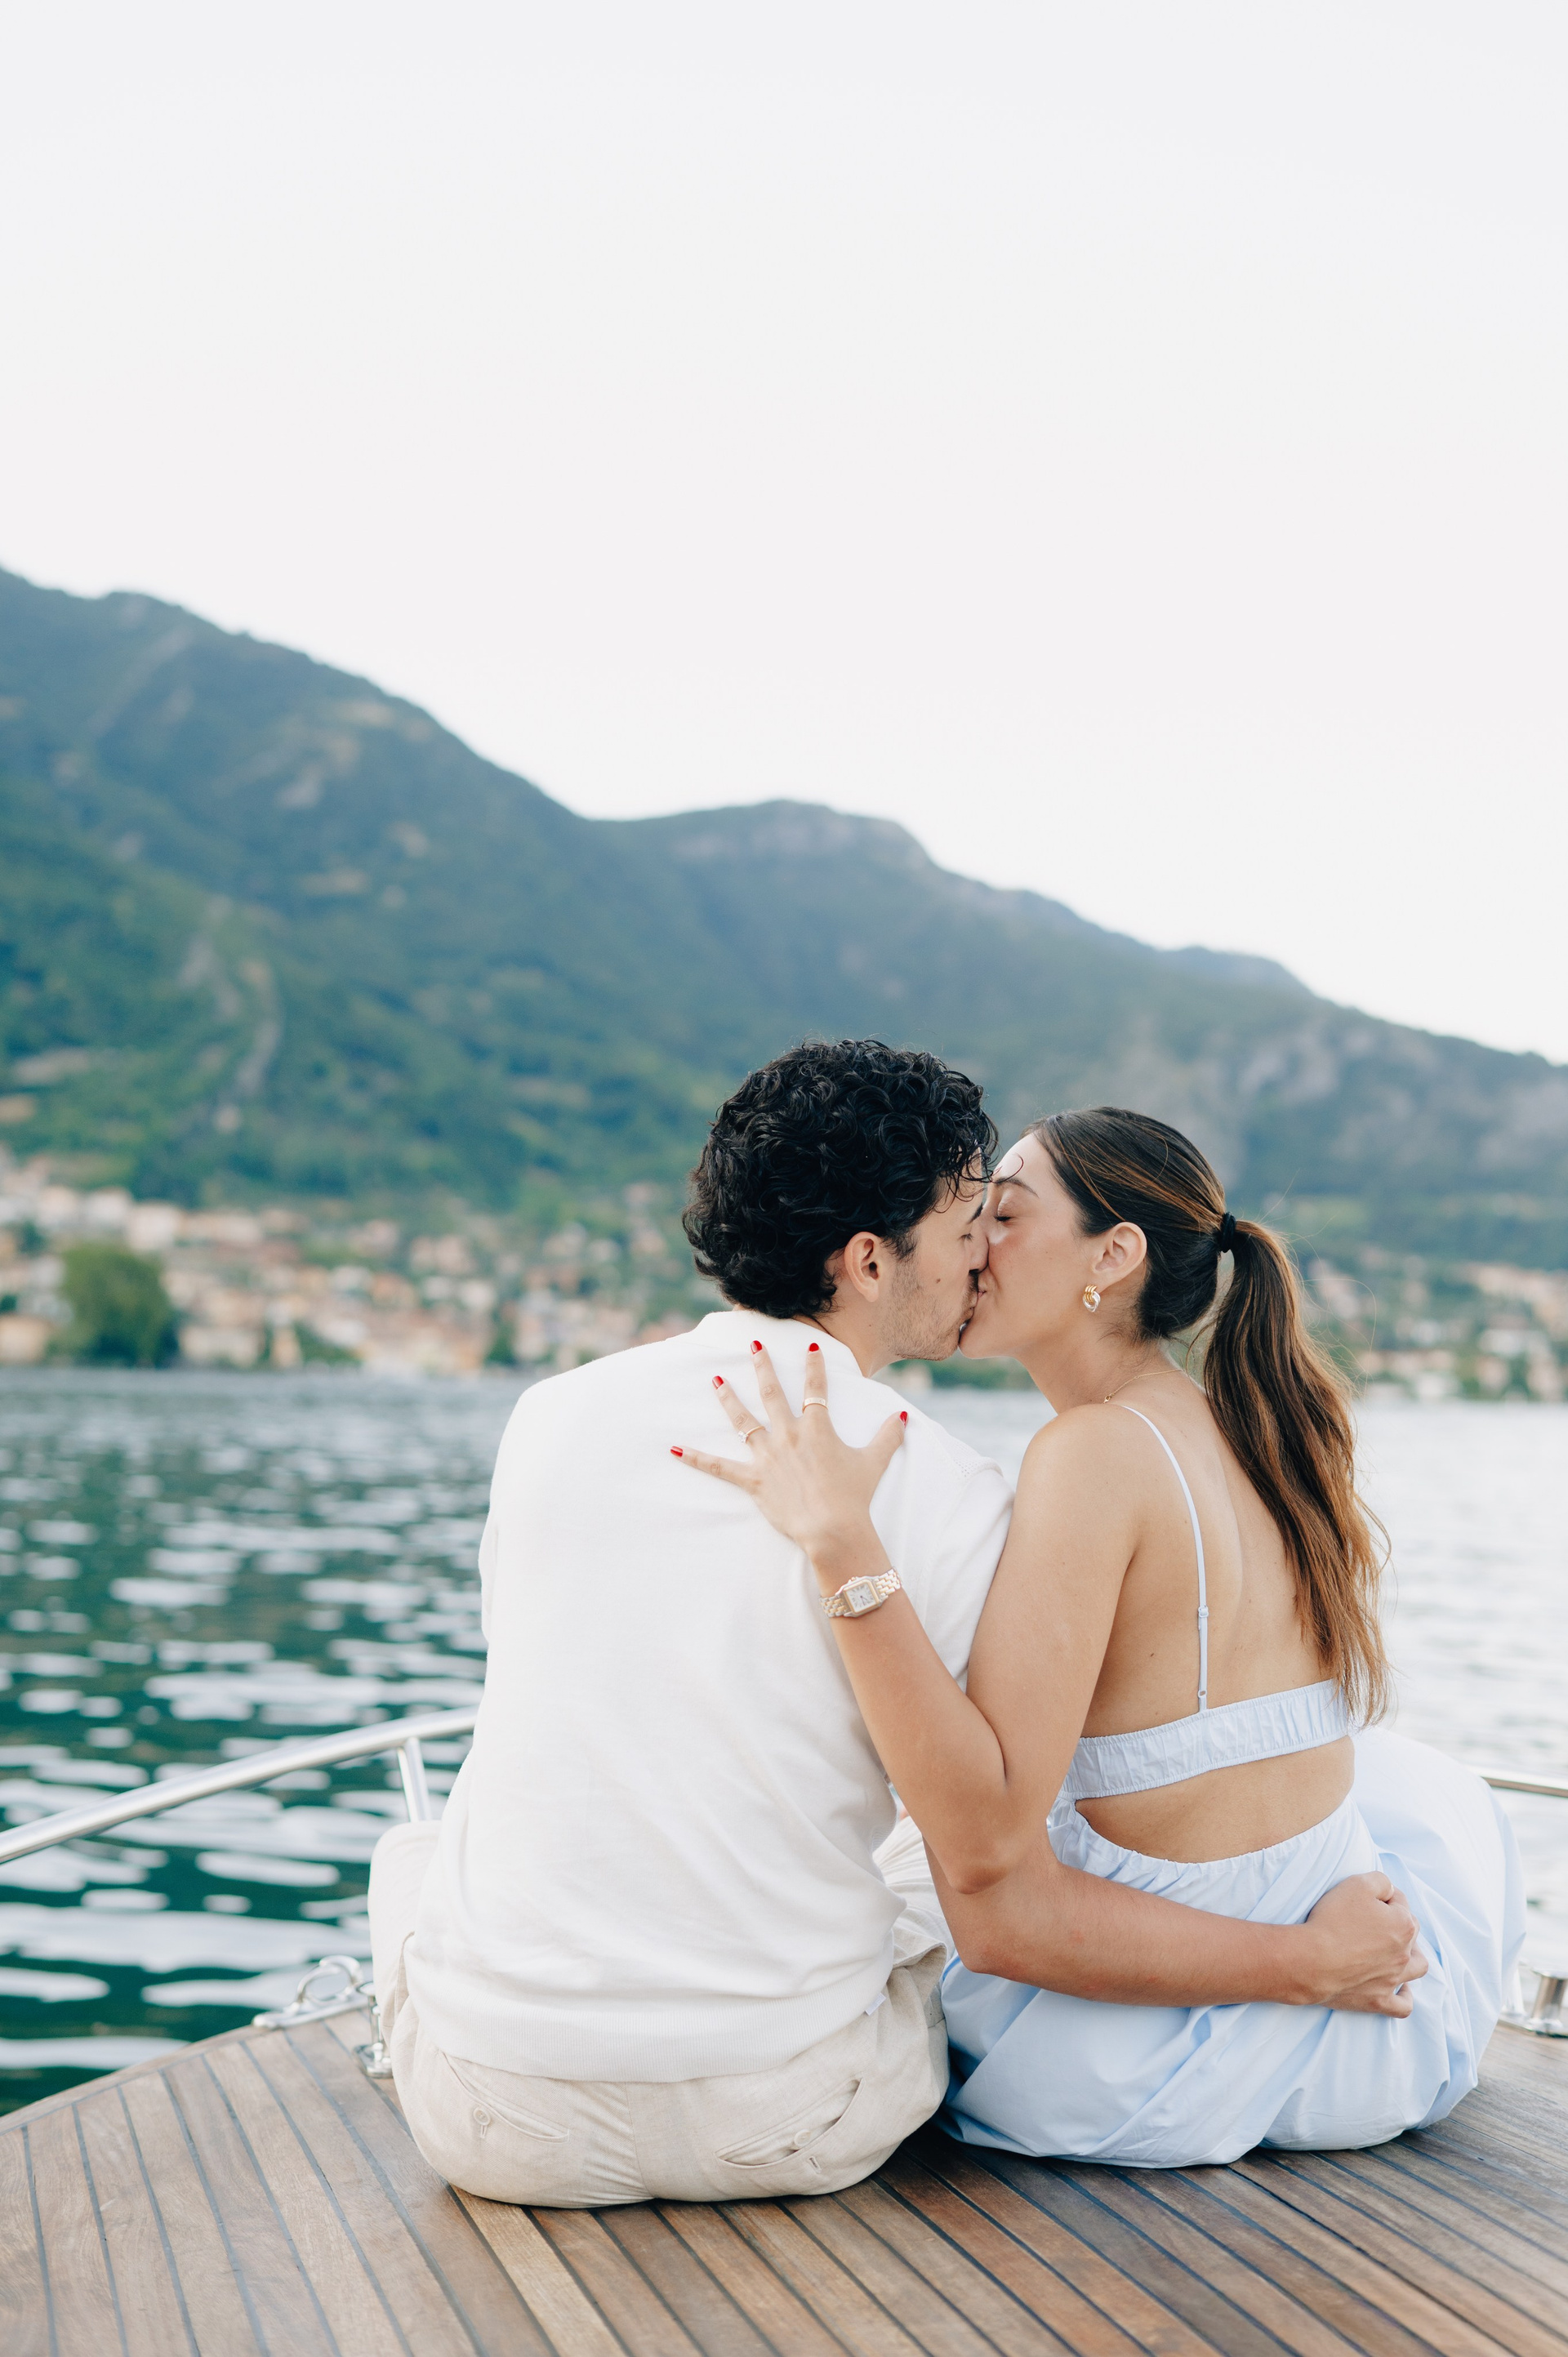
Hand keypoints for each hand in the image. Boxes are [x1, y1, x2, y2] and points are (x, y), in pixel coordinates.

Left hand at [676, 1341, 905, 1577]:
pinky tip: (674, 1447)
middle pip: (772, 1392)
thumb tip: (902, 1417)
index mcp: (817, 1428)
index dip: (815, 1365)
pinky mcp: (753, 1479)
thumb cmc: (854, 1496)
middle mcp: (788, 1434)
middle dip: (763, 1365)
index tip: (811, 1344)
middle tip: (754, 1344)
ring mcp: (768, 1455)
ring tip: (715, 1379)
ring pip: (742, 1420)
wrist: (832, 1528)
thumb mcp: (875, 1462)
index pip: (815, 1387)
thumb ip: (888, 1437)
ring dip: (728, 1398)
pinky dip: (695, 1457)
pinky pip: (718, 1466)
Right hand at [1298, 1872, 1426, 2013]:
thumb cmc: (1333, 1921)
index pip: (1401, 1902)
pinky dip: (1404, 1997)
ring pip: (1417, 1968)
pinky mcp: (1379, 2000)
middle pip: (1410, 1932)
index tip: (1364, 1897)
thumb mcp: (1356, 1884)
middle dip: (1395, 1922)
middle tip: (1370, 1919)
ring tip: (1394, 1950)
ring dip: (1411, 1957)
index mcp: (1404, 1924)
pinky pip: (1403, 2006)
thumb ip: (1381, 1881)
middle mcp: (1405, 1953)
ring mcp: (1393, 1979)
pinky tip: (1399, 1989)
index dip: (1383, 1896)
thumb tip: (1390, 1890)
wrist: (1312, 1961)